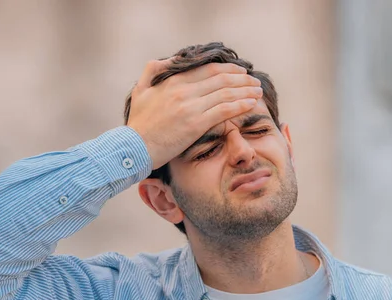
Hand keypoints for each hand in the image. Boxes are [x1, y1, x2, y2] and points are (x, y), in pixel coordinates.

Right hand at [127, 60, 262, 168]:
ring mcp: (190, 106)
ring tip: (258, 91)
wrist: (133, 148)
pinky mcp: (195, 124)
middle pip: (221, 79)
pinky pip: (224, 110)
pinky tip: (251, 104)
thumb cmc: (137, 124)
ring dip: (246, 91)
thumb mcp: (140, 90)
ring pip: (226, 93)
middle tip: (254, 81)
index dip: (228, 69)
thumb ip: (152, 71)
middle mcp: (184, 90)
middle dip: (242, 79)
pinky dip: (240, 105)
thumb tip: (169, 59)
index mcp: (173, 81)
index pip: (207, 69)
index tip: (240, 72)